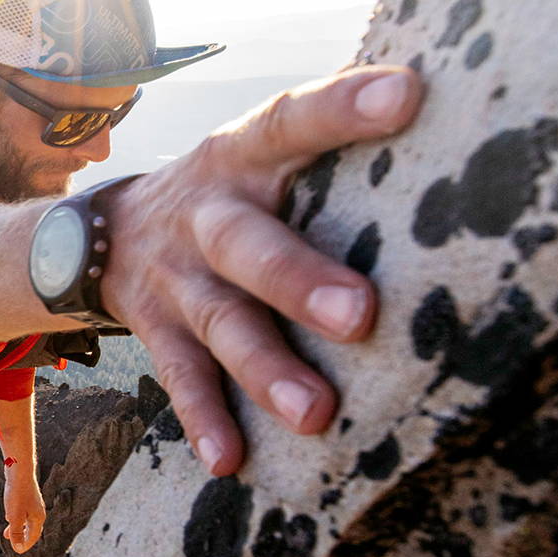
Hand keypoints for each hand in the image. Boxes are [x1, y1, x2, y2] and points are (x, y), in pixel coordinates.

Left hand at [2, 468, 46, 553]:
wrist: (19, 470)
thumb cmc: (17, 494)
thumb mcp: (14, 517)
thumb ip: (17, 533)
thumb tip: (17, 549)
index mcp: (38, 518)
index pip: (33, 537)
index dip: (24, 545)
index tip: (16, 551)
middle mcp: (38, 511)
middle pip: (31, 529)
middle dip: (21, 538)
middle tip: (13, 544)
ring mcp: (34, 503)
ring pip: (26, 520)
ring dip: (17, 528)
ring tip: (7, 533)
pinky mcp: (27, 495)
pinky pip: (23, 511)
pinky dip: (17, 517)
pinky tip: (8, 515)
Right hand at [96, 66, 423, 475]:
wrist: (101, 234)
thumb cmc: (231, 195)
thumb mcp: (259, 157)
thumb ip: (327, 156)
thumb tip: (456, 153)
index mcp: (242, 158)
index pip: (291, 121)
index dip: (343, 108)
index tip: (409, 96)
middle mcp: (206, 215)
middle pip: (247, 244)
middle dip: (299, 280)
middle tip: (361, 315)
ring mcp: (176, 277)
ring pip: (221, 322)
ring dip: (265, 368)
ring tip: (314, 413)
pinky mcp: (155, 330)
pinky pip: (180, 377)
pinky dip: (204, 419)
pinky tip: (230, 460)